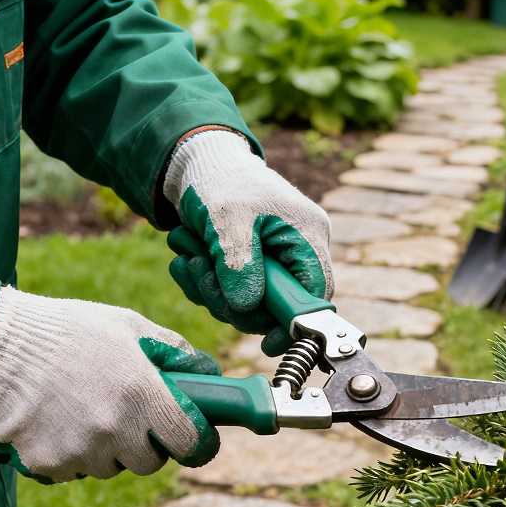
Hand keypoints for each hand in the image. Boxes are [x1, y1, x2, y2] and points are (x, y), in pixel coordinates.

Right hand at [0, 287, 220, 480]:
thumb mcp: (127, 326)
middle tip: (128, 417)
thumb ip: (173, 350)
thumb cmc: (68, 330)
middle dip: (145, 444)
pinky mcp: (51, 465)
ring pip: (110, 467)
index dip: (196, 443)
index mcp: (142, 393)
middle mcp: (116, 428)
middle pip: (150, 462)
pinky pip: (74, 470)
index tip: (194, 439)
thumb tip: (209, 371)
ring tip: (83, 409)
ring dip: (106, 449)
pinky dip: (70, 452)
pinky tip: (56, 420)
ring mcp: (82, 451)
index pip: (190, 442)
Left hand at [163, 129, 332, 354]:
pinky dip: (206, 285)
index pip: (317, 293)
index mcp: (306, 235)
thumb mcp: (227, 218)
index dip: (296, 322)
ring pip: (249, 305)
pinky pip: (232, 296)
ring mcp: (273, 262)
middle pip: (278, 307)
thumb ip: (239, 263)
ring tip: (190, 258)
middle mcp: (296, 251)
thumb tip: (247, 307)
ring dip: (213, 291)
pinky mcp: (250, 268)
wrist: (196, 165)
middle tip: (202, 275)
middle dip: (234, 301)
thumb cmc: (220, 179)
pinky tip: (189, 260)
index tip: (267, 341)